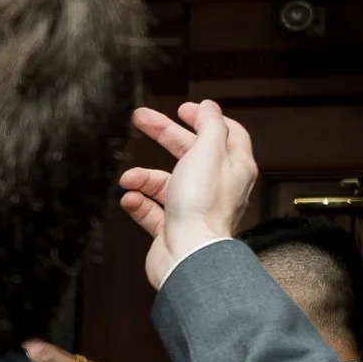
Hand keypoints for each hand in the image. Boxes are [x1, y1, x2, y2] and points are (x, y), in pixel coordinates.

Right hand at [118, 100, 257, 289]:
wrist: (188, 255)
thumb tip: (209, 107)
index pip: (226, 133)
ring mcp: (194, 207)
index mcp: (233, 167)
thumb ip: (209, 124)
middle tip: (141, 119)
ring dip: (143, 177)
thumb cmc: (202, 208)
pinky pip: (152, 209)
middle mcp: (216, 186)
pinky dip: (138, 202)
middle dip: (163, 134)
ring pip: (166, 182)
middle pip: (190, 151)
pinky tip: (130, 198)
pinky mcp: (174, 227)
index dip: (204, 118)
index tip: (183, 109)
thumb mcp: (207, 152)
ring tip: (129, 178)